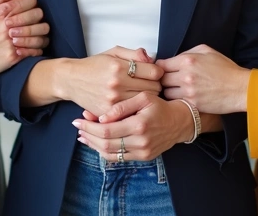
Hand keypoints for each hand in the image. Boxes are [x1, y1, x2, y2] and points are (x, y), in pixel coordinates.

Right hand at [0, 0, 46, 78]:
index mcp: (4, 14)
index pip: (30, 1)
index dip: (31, 3)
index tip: (28, 9)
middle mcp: (10, 27)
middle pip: (38, 15)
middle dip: (37, 17)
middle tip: (33, 22)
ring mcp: (13, 42)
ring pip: (40, 34)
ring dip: (39, 34)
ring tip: (35, 36)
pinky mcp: (14, 57)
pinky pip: (34, 51)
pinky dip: (36, 49)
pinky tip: (33, 48)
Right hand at [58, 47, 162, 116]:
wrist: (71, 80)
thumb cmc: (93, 65)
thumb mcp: (113, 52)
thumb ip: (134, 54)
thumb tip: (151, 58)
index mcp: (119, 67)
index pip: (155, 73)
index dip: (157, 72)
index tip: (153, 73)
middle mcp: (116, 84)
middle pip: (153, 89)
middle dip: (154, 86)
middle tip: (147, 84)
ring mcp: (112, 101)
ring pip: (144, 103)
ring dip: (145, 99)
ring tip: (139, 94)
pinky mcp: (107, 113)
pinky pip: (130, 113)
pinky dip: (133, 109)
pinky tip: (130, 104)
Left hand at [73, 92, 193, 160]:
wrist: (180, 121)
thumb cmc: (161, 105)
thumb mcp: (143, 98)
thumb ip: (122, 106)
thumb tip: (102, 117)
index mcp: (139, 125)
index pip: (106, 130)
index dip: (89, 126)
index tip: (78, 119)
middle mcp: (140, 142)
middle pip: (105, 144)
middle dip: (88, 135)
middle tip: (77, 127)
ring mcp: (142, 152)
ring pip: (110, 154)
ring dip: (94, 146)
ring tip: (83, 136)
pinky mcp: (144, 157)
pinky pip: (119, 158)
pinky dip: (105, 152)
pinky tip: (97, 144)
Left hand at [156, 44, 249, 114]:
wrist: (240, 88)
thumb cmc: (226, 69)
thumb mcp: (207, 51)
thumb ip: (188, 52)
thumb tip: (175, 58)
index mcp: (188, 60)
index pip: (161, 64)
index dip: (162, 68)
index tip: (164, 70)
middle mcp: (186, 75)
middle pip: (162, 80)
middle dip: (164, 80)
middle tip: (170, 81)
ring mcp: (189, 91)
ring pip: (167, 93)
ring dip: (170, 92)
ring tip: (178, 90)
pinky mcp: (193, 104)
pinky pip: (177, 102)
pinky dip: (178, 101)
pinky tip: (184, 98)